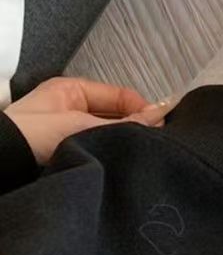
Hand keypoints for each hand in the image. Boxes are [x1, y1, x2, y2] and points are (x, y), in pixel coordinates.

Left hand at [4, 77, 175, 164]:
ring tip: (141, 153)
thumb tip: (161, 114)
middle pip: (115, 116)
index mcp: (73, 91)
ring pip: (108, 135)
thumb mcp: (80, 125)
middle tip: (155, 141)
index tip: (161, 124)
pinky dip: (109, 156)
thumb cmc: (29, 137)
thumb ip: (122, 122)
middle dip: (134, 127)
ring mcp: (68, 133)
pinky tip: (122, 163)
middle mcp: (71, 109)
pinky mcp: (66, 156)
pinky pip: (97, 152)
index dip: (142, 109)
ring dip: (121, 143)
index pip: (120, 96)